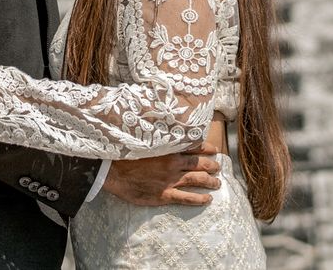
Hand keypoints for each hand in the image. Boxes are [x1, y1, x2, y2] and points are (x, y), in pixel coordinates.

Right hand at [103, 146, 221, 206]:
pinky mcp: (165, 195)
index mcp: (168, 148)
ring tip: (217, 183)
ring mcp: (170, 180)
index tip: (214, 149)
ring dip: (209, 181)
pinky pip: (187, 198)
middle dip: (211, 165)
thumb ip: (159, 140)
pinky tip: (207, 199)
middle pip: (198, 164)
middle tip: (218, 166)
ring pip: (196, 180)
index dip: (205, 148)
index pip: (193, 146)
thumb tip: (167, 134)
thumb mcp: (145, 141)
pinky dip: (199, 199)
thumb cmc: (127, 153)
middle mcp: (173, 163)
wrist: (114, 170)